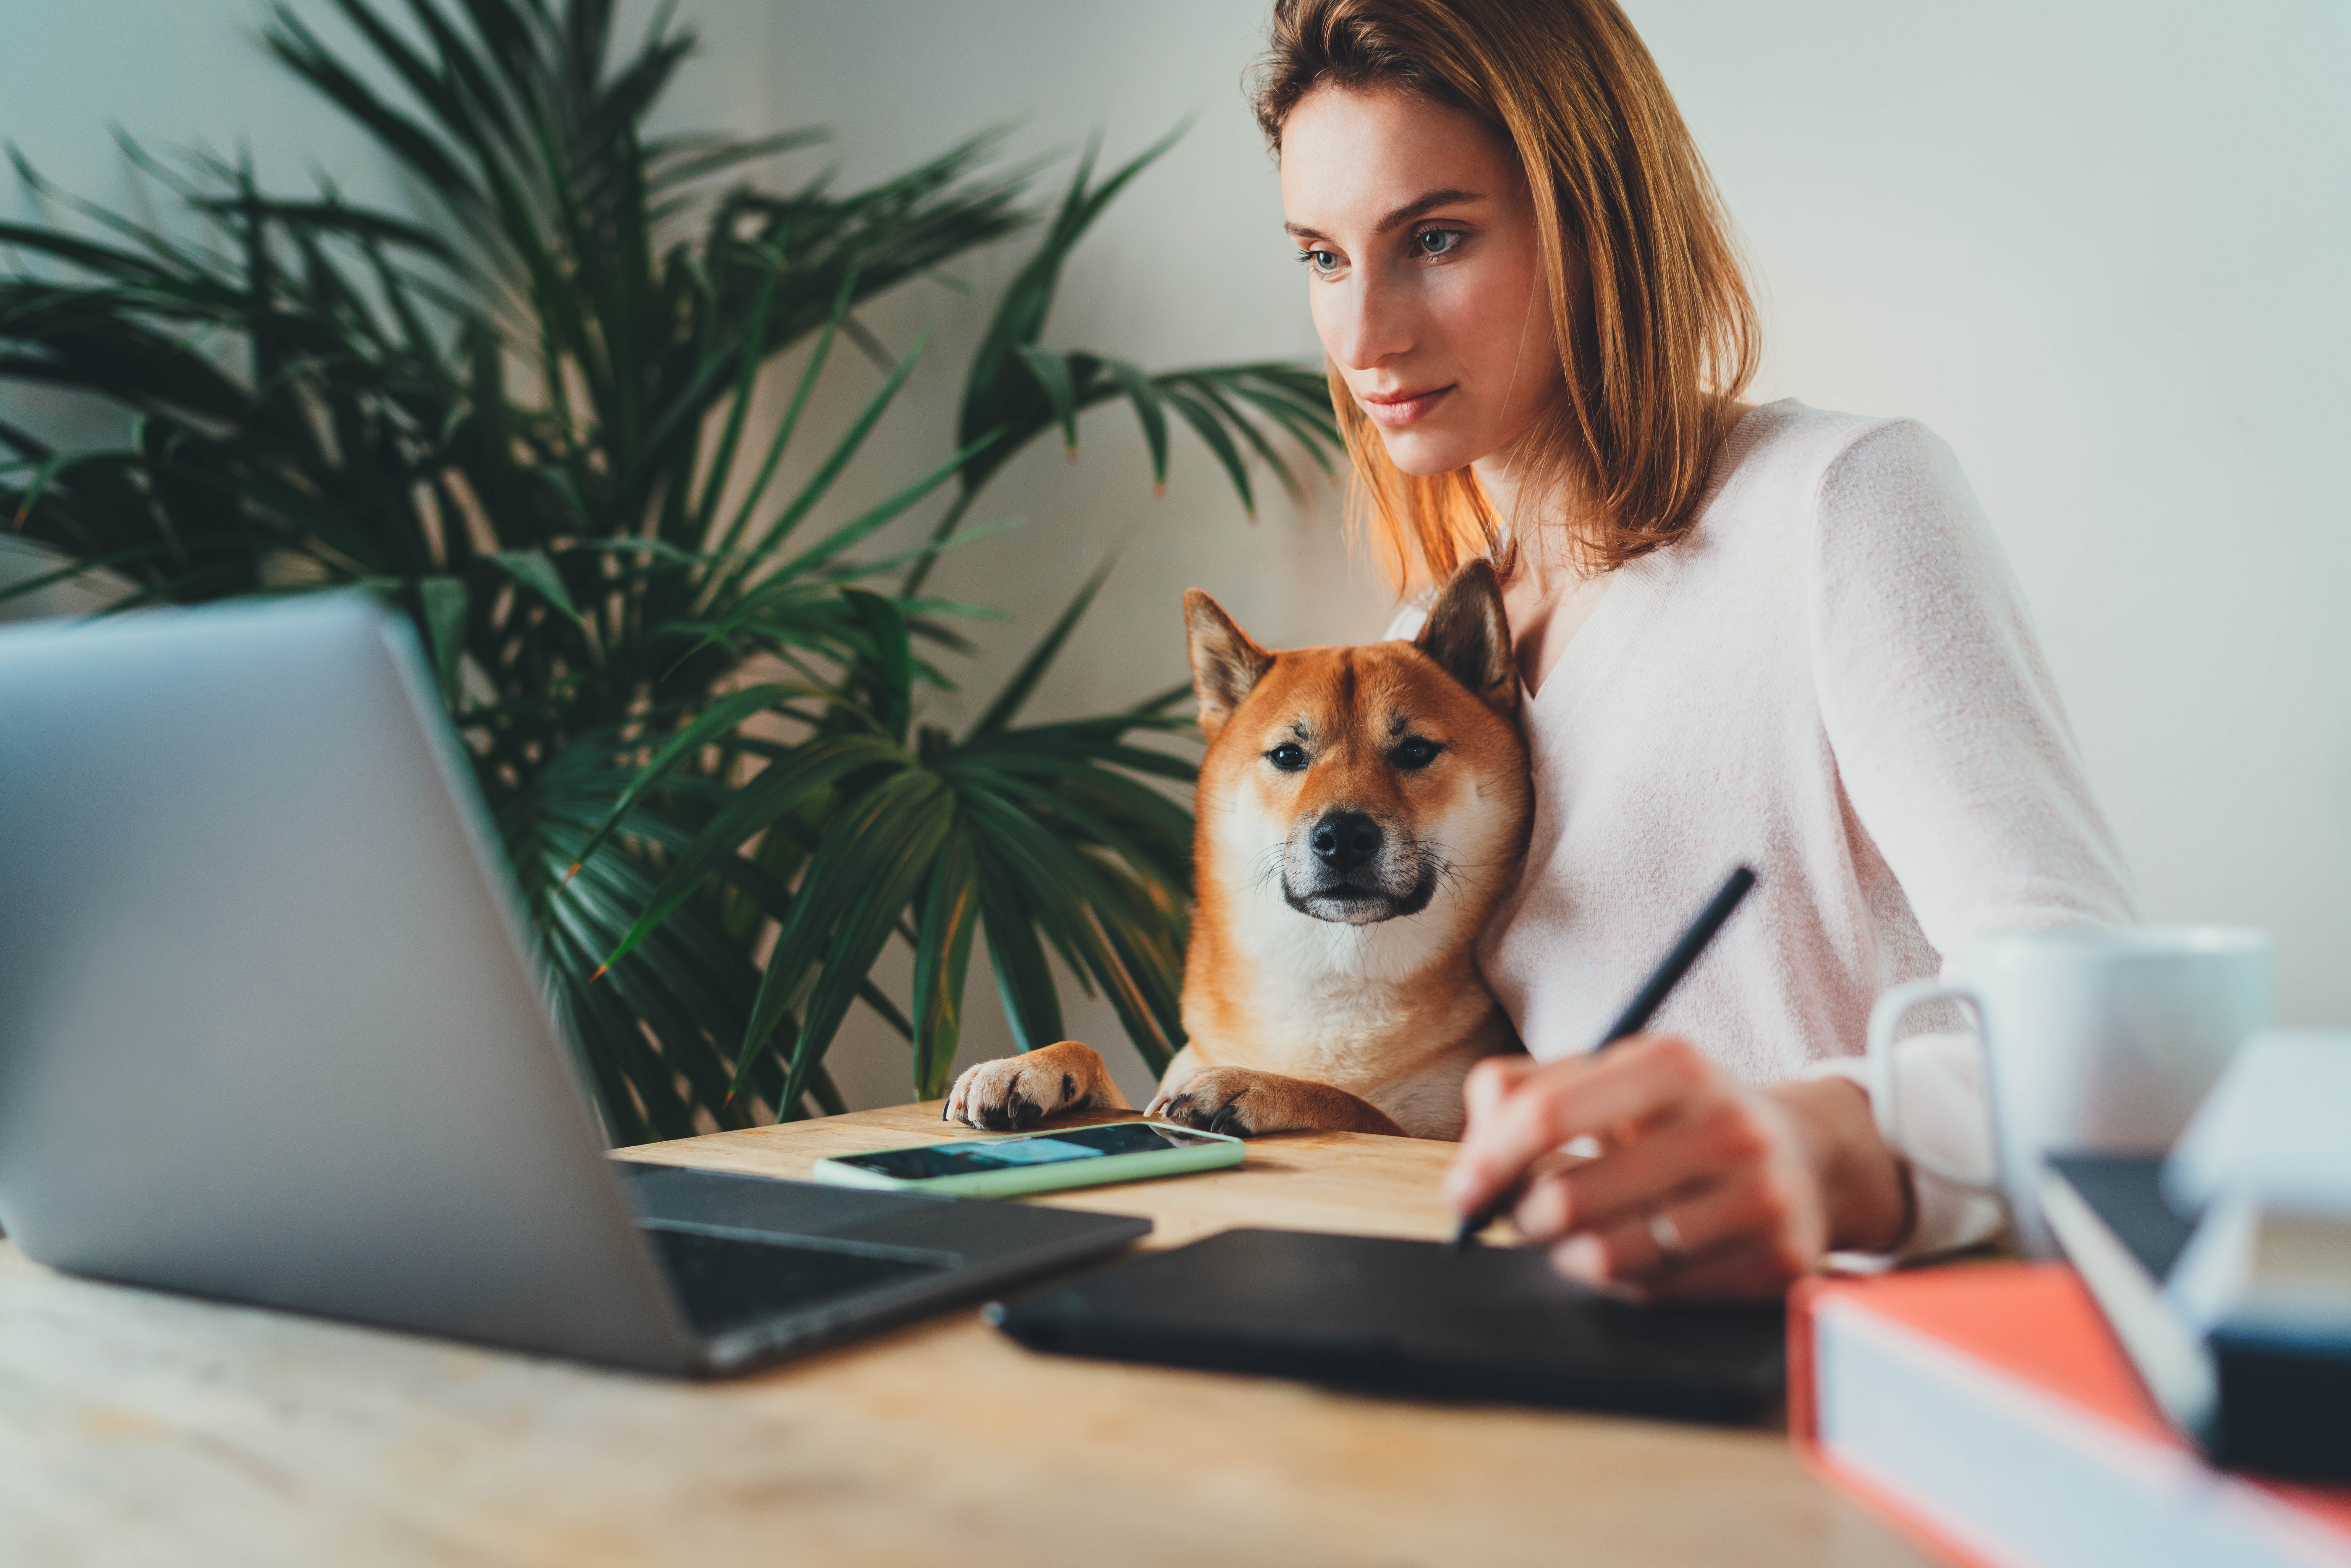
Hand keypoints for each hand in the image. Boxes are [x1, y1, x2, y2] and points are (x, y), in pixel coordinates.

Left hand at [1442, 1036, 1913, 1298]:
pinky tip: (1641, 1253)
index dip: (1487, 1161)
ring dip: (1568, 1256)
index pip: (1545, 1115)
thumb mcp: (1607, 1076)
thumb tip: (1469, 1173)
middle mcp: (1727, 1126)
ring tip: (1575, 1236)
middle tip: (1527, 1216)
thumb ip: (1518, 1094)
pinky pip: (1658, 1294)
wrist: (1805, 1154)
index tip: (1461, 1193)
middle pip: (1569, 1197)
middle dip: (1525, 1217)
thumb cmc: (1675, 1116)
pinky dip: (1628, 1282)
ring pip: (1608, 1258)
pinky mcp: (1778, 1262)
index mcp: (1673, 1064)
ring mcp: (1760, 1197)